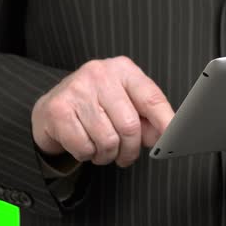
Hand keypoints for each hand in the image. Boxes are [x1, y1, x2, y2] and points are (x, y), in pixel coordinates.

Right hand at [32, 56, 173, 167]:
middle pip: (130, 125)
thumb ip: (147, 120)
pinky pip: (84, 147)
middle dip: (130, 149)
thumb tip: (163, 137)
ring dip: (108, 155)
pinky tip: (85, 144)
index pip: (151, 98)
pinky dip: (87, 155)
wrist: (52, 108)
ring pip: (108, 140)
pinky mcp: (58, 109)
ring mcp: (77, 89)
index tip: (173, 139)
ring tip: (103, 149)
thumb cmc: (96, 107)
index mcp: (123, 69)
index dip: (165, 122)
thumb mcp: (125, 105)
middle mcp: (100, 73)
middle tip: (126, 156)